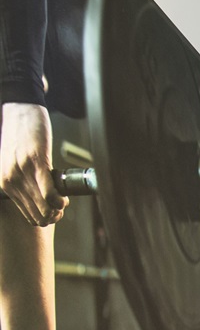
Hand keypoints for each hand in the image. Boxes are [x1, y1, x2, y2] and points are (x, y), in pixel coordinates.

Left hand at [0, 103, 66, 225]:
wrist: (19, 111)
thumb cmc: (21, 137)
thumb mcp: (14, 164)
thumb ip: (23, 181)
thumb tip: (41, 198)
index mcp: (5, 184)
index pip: (29, 215)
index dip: (47, 219)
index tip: (56, 210)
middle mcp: (10, 181)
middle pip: (37, 215)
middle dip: (54, 216)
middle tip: (63, 206)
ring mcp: (21, 172)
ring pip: (44, 208)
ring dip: (58, 209)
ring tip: (64, 201)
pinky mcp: (36, 162)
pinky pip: (48, 191)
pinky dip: (58, 200)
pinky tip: (64, 198)